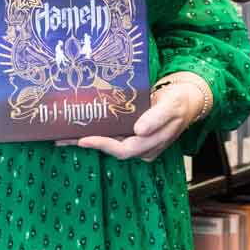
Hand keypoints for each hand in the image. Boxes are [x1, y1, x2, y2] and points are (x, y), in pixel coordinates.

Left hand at [62, 72, 213, 161]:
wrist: (186, 100)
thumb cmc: (179, 101)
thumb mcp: (171, 106)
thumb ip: (157, 117)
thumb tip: (139, 130)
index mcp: (151, 144)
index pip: (123, 149)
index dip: (103, 145)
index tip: (84, 139)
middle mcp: (141, 147)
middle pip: (111, 149)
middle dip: (87, 143)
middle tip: (62, 137)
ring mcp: (136, 142)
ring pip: (109, 143)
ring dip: (87, 139)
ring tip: (64, 134)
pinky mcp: (132, 135)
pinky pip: (111, 136)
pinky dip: (96, 132)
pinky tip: (80, 126)